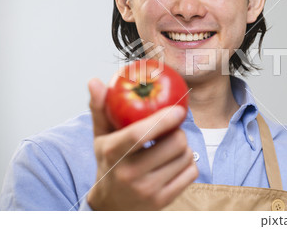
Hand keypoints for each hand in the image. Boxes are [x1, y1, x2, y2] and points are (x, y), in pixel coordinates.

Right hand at [86, 78, 197, 209]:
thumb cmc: (109, 163)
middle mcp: (129, 174)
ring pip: (186, 156)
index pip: (140, 134)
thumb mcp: (101, 137)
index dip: (163, 119)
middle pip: (174, 143)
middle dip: (177, 132)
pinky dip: (188, 164)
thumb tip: (95, 81)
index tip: (179, 109)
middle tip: (170, 131)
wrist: (110, 205)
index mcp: (113, 153)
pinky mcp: (163, 200)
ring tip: (169, 148)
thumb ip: (100, 108)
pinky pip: (192, 172)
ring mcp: (148, 190)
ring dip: (183, 148)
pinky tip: (173, 163)